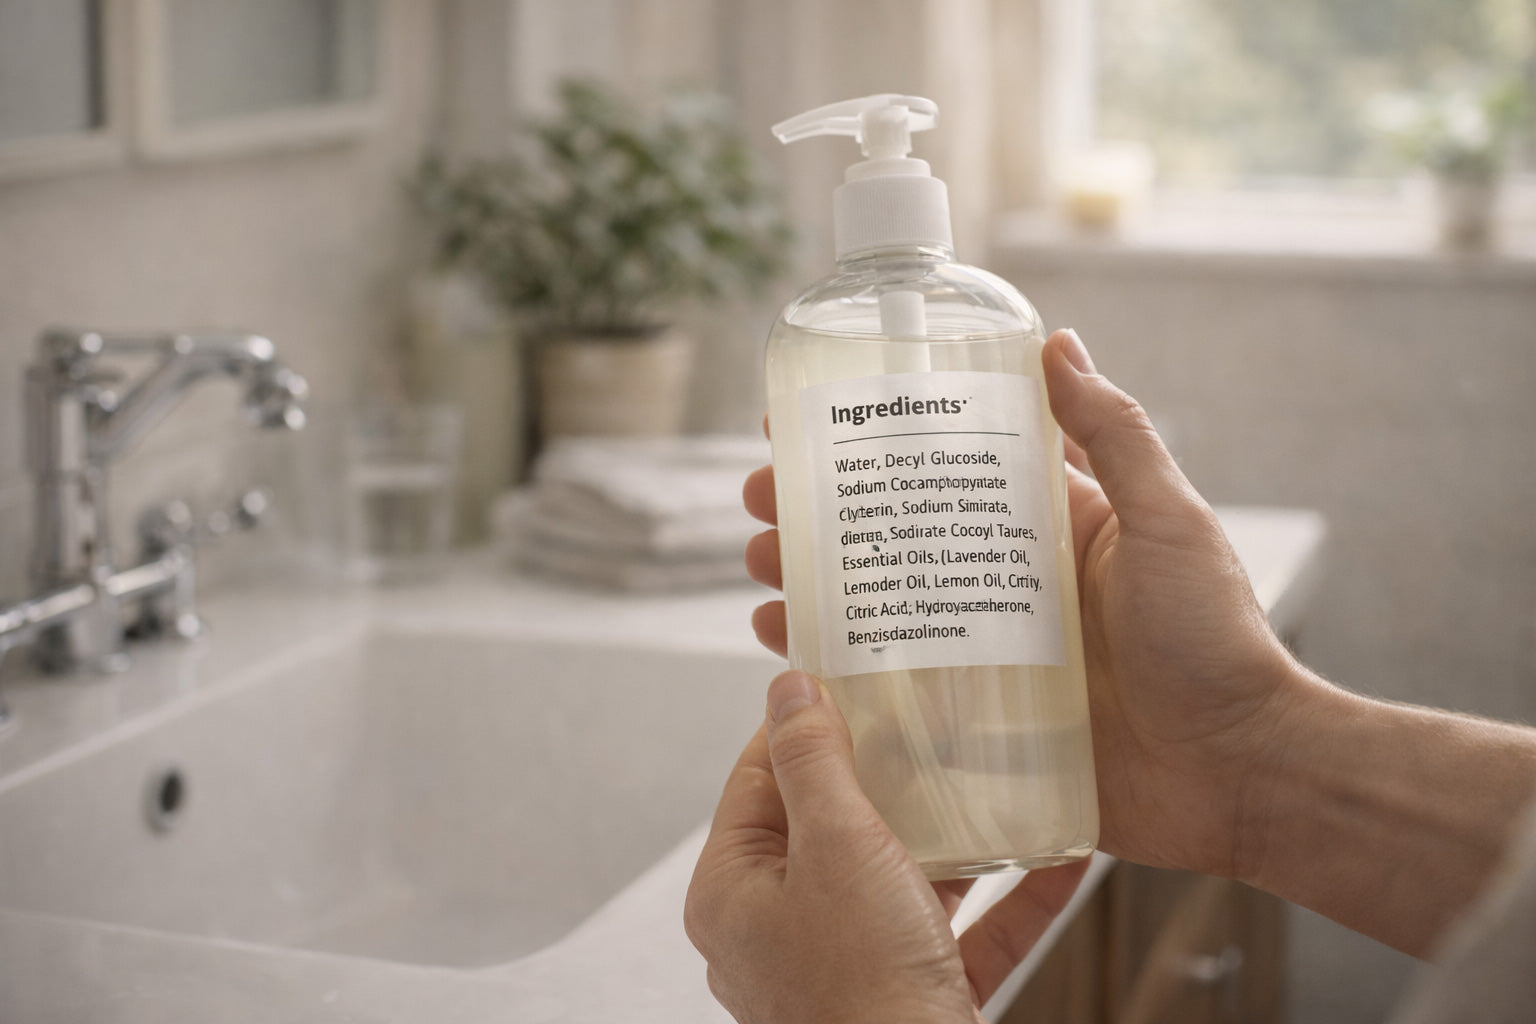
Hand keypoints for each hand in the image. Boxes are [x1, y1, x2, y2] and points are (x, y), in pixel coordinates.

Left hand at [685, 670, 1087, 1023]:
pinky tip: (1054, 859)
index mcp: (733, 892)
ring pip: (896, 879)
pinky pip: (957, 934)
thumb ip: (813, 760)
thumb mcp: (836, 846)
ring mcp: (842, 970)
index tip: (849, 680)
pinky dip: (1002, 900)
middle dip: (886, 776)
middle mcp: (778, 932)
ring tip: (994, 778)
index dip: (804, 725)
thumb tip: (787, 688)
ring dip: (950, 835)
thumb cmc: (860, 988)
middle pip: (828, 827)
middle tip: (928, 720)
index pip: (757, 780)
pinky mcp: (906, 1000)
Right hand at [743, 330, 1304, 879]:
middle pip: (896, 539)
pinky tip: (789, 653)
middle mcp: (1011, 587)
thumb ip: (1116, 436)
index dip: (878, 445)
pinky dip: (838, 672)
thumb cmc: (1217, 642)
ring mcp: (991, 657)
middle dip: (821, 517)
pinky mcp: (982, 724)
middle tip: (758, 503)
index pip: (947, 471)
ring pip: (882, 610)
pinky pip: (893, 693)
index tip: (808, 422)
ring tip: (758, 572)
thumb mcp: (1168, 522)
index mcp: (1052, 530)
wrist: (1241, 774)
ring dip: (815, 588)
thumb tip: (1057, 342)